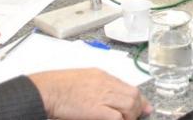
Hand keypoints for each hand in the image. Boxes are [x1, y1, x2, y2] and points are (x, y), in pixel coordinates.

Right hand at [30, 68, 150, 119]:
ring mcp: (102, 95)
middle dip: (138, 108)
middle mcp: (105, 84)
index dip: (140, 99)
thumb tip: (107, 99)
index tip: (145, 108)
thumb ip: (98, 86)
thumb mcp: (82, 79)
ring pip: (129, 105)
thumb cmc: (58, 86)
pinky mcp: (96, 109)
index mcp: (101, 76)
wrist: (47, 90)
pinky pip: (117, 116)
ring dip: (130, 116)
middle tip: (137, 117)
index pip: (128, 86)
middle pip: (133, 95)